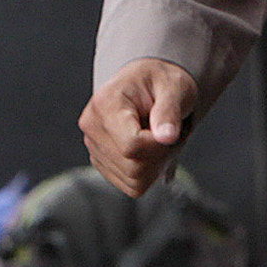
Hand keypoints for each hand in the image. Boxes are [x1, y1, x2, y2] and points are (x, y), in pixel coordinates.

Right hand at [80, 59, 199, 196]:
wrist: (149, 83)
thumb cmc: (162, 82)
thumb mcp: (173, 87)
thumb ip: (169, 111)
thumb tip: (168, 137)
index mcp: (105, 104)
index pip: (131, 145)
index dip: (159, 145)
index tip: (173, 129)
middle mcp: (92, 128)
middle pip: (133, 166)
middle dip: (163, 155)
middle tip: (174, 132)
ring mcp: (94, 147)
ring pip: (133, 180)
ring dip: (159, 164)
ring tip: (162, 138)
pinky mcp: (102, 162)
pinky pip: (132, 185)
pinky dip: (150, 172)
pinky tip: (152, 149)